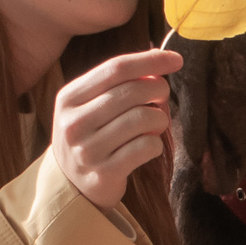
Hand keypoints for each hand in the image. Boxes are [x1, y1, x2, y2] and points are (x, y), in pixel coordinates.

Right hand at [50, 49, 179, 207]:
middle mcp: (74, 123)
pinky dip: (156, 144)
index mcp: (69, 98)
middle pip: (132, 91)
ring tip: (155, 124)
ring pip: (143, 118)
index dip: (150, 61)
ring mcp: (87, 150)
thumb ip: (119, 83)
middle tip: (162, 98)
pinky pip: (146, 146)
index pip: (115, 68)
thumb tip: (160, 62)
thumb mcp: (90, 105)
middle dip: (158, 90)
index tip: (176, 60)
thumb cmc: (91, 135)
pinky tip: (148, 146)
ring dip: (159, 119)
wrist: (71, 184)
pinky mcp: (104, 173)